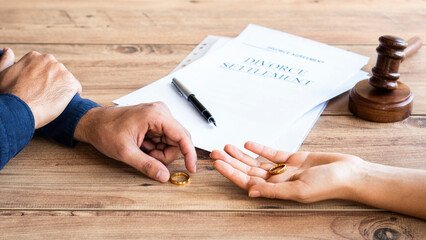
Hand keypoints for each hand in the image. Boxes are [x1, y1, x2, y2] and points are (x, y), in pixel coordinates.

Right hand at [0, 48, 81, 128]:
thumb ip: (5, 61)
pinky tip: (63, 102)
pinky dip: (72, 95)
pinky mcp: (71, 83)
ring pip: (65, 79)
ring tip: (52, 100)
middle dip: (52, 81)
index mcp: (34, 56)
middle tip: (44, 95)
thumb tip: (9, 51)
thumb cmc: (9, 95)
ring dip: (61, 88)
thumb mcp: (1, 74)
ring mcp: (61, 71)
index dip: (41, 78)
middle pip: (56, 71)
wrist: (20, 111)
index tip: (37, 87)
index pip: (44, 65)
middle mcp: (49, 60)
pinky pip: (76, 88)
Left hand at [74, 102, 196, 181]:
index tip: (191, 168)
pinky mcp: (156, 121)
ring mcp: (159, 115)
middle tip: (148, 157)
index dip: (189, 154)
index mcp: (156, 115)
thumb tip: (164, 176)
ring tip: (141, 150)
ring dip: (159, 152)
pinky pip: (165, 139)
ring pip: (172, 142)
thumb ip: (147, 165)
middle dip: (165, 154)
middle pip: (178, 141)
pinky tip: (142, 146)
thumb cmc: (106, 130)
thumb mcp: (125, 152)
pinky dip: (156, 148)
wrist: (94, 123)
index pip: (183, 136)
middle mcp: (161, 112)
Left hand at [210, 142, 362, 201]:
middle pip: (249, 171)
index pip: (248, 182)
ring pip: (257, 162)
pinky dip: (260, 149)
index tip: (218, 164)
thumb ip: (275, 191)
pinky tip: (248, 144)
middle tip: (216, 152)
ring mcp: (285, 170)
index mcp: (278, 191)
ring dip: (242, 155)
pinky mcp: (294, 159)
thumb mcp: (300, 190)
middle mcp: (279, 181)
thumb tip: (251, 193)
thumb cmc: (329, 184)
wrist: (350, 173)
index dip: (232, 173)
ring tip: (227, 146)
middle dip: (231, 162)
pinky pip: (272, 154)